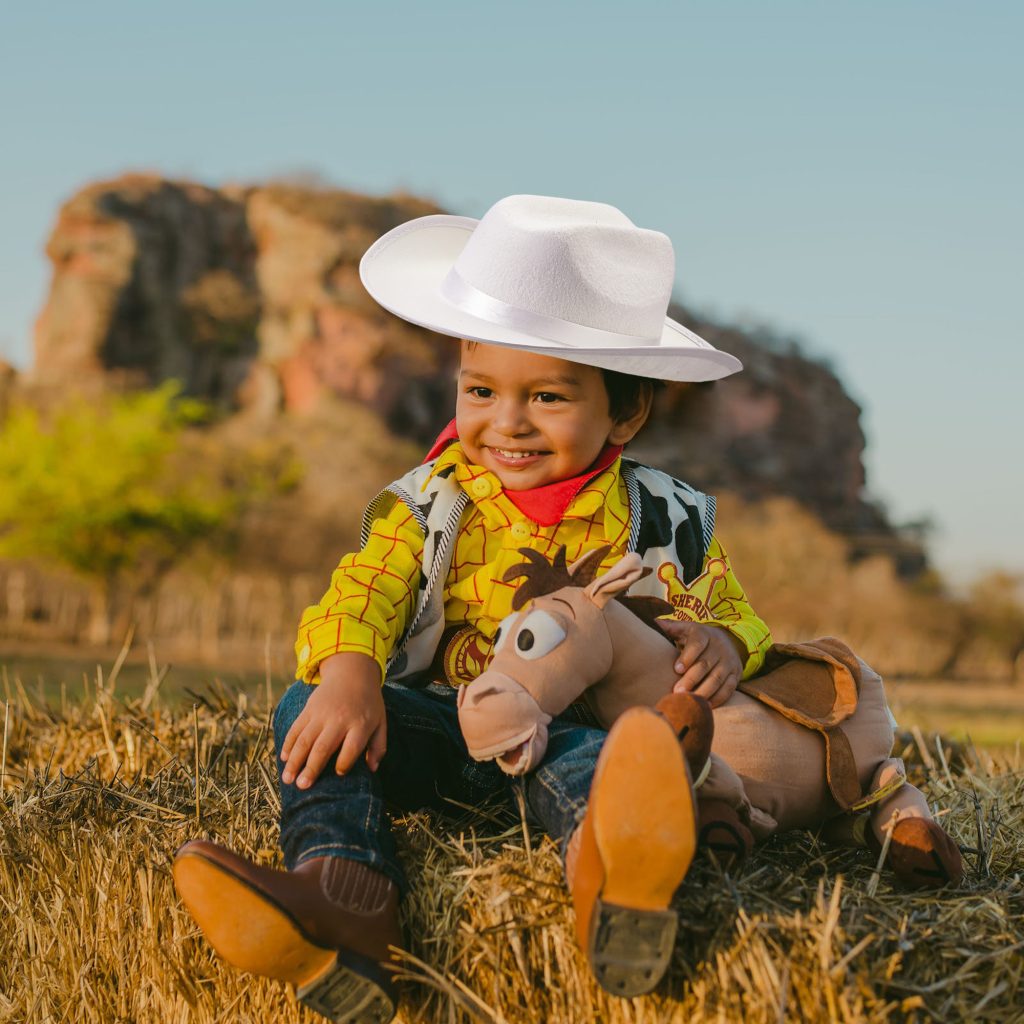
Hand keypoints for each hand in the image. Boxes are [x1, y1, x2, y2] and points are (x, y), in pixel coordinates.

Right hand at [280, 652, 386, 788]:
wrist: (352, 672)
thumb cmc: (368, 703)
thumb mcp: (380, 722)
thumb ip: (379, 747)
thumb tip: (372, 770)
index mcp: (360, 724)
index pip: (351, 748)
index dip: (344, 763)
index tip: (337, 774)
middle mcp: (339, 719)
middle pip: (323, 746)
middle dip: (311, 768)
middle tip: (302, 786)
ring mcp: (321, 713)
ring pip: (305, 739)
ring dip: (294, 760)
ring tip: (288, 779)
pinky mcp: (309, 709)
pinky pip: (296, 728)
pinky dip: (288, 743)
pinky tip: (283, 758)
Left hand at [656, 620, 744, 707]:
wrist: (727, 641)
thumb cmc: (697, 639)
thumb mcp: (685, 629)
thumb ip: (670, 627)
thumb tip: (653, 622)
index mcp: (704, 634)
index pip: (697, 644)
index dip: (687, 656)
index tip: (676, 669)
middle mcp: (719, 647)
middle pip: (705, 664)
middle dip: (691, 679)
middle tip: (677, 692)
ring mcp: (729, 661)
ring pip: (717, 678)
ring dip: (703, 692)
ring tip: (689, 702)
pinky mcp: (736, 675)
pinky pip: (728, 688)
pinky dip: (718, 699)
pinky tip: (705, 706)